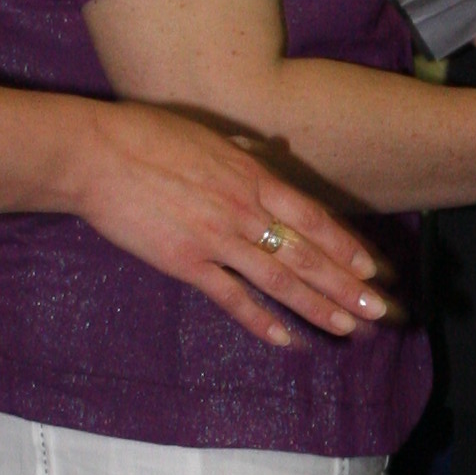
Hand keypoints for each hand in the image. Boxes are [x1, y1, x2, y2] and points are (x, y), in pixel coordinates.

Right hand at [75, 104, 399, 347]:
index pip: (313, 217)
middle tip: (380, 311)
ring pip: (279, 280)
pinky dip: (261, 321)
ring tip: (346, 328)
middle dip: (347, 286)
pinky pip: (232, 298)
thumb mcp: (209, 136)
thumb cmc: (147, 135)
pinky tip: (286, 339)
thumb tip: (271, 153)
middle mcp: (244, 210)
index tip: (373, 269)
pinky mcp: (186, 263)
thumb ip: (245, 153)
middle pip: (307, 255)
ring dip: (316, 307)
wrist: (95, 154)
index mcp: (252, 176)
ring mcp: (216, 239)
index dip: (346, 246)